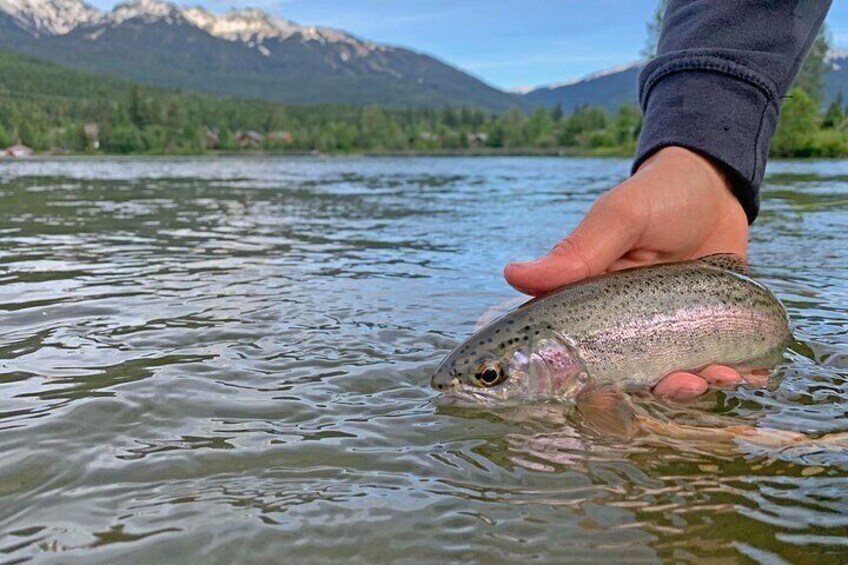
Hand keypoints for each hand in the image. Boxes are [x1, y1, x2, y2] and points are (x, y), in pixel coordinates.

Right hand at [503, 146, 749, 400]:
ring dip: (700, 387)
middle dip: (660, 390)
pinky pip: (720, 362)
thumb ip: (577, 251)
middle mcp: (629, 324)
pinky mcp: (710, 328)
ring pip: (678, 375)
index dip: (588, 384)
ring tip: (723, 377)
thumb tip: (512, 275)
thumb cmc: (660, 194)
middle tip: (683, 385)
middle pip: (635, 375)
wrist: (717, 184)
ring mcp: (672, 329)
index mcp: (594, 302)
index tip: (605, 400)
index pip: (577, 353)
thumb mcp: (619, 218)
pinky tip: (749, 375)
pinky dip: (737, 376)